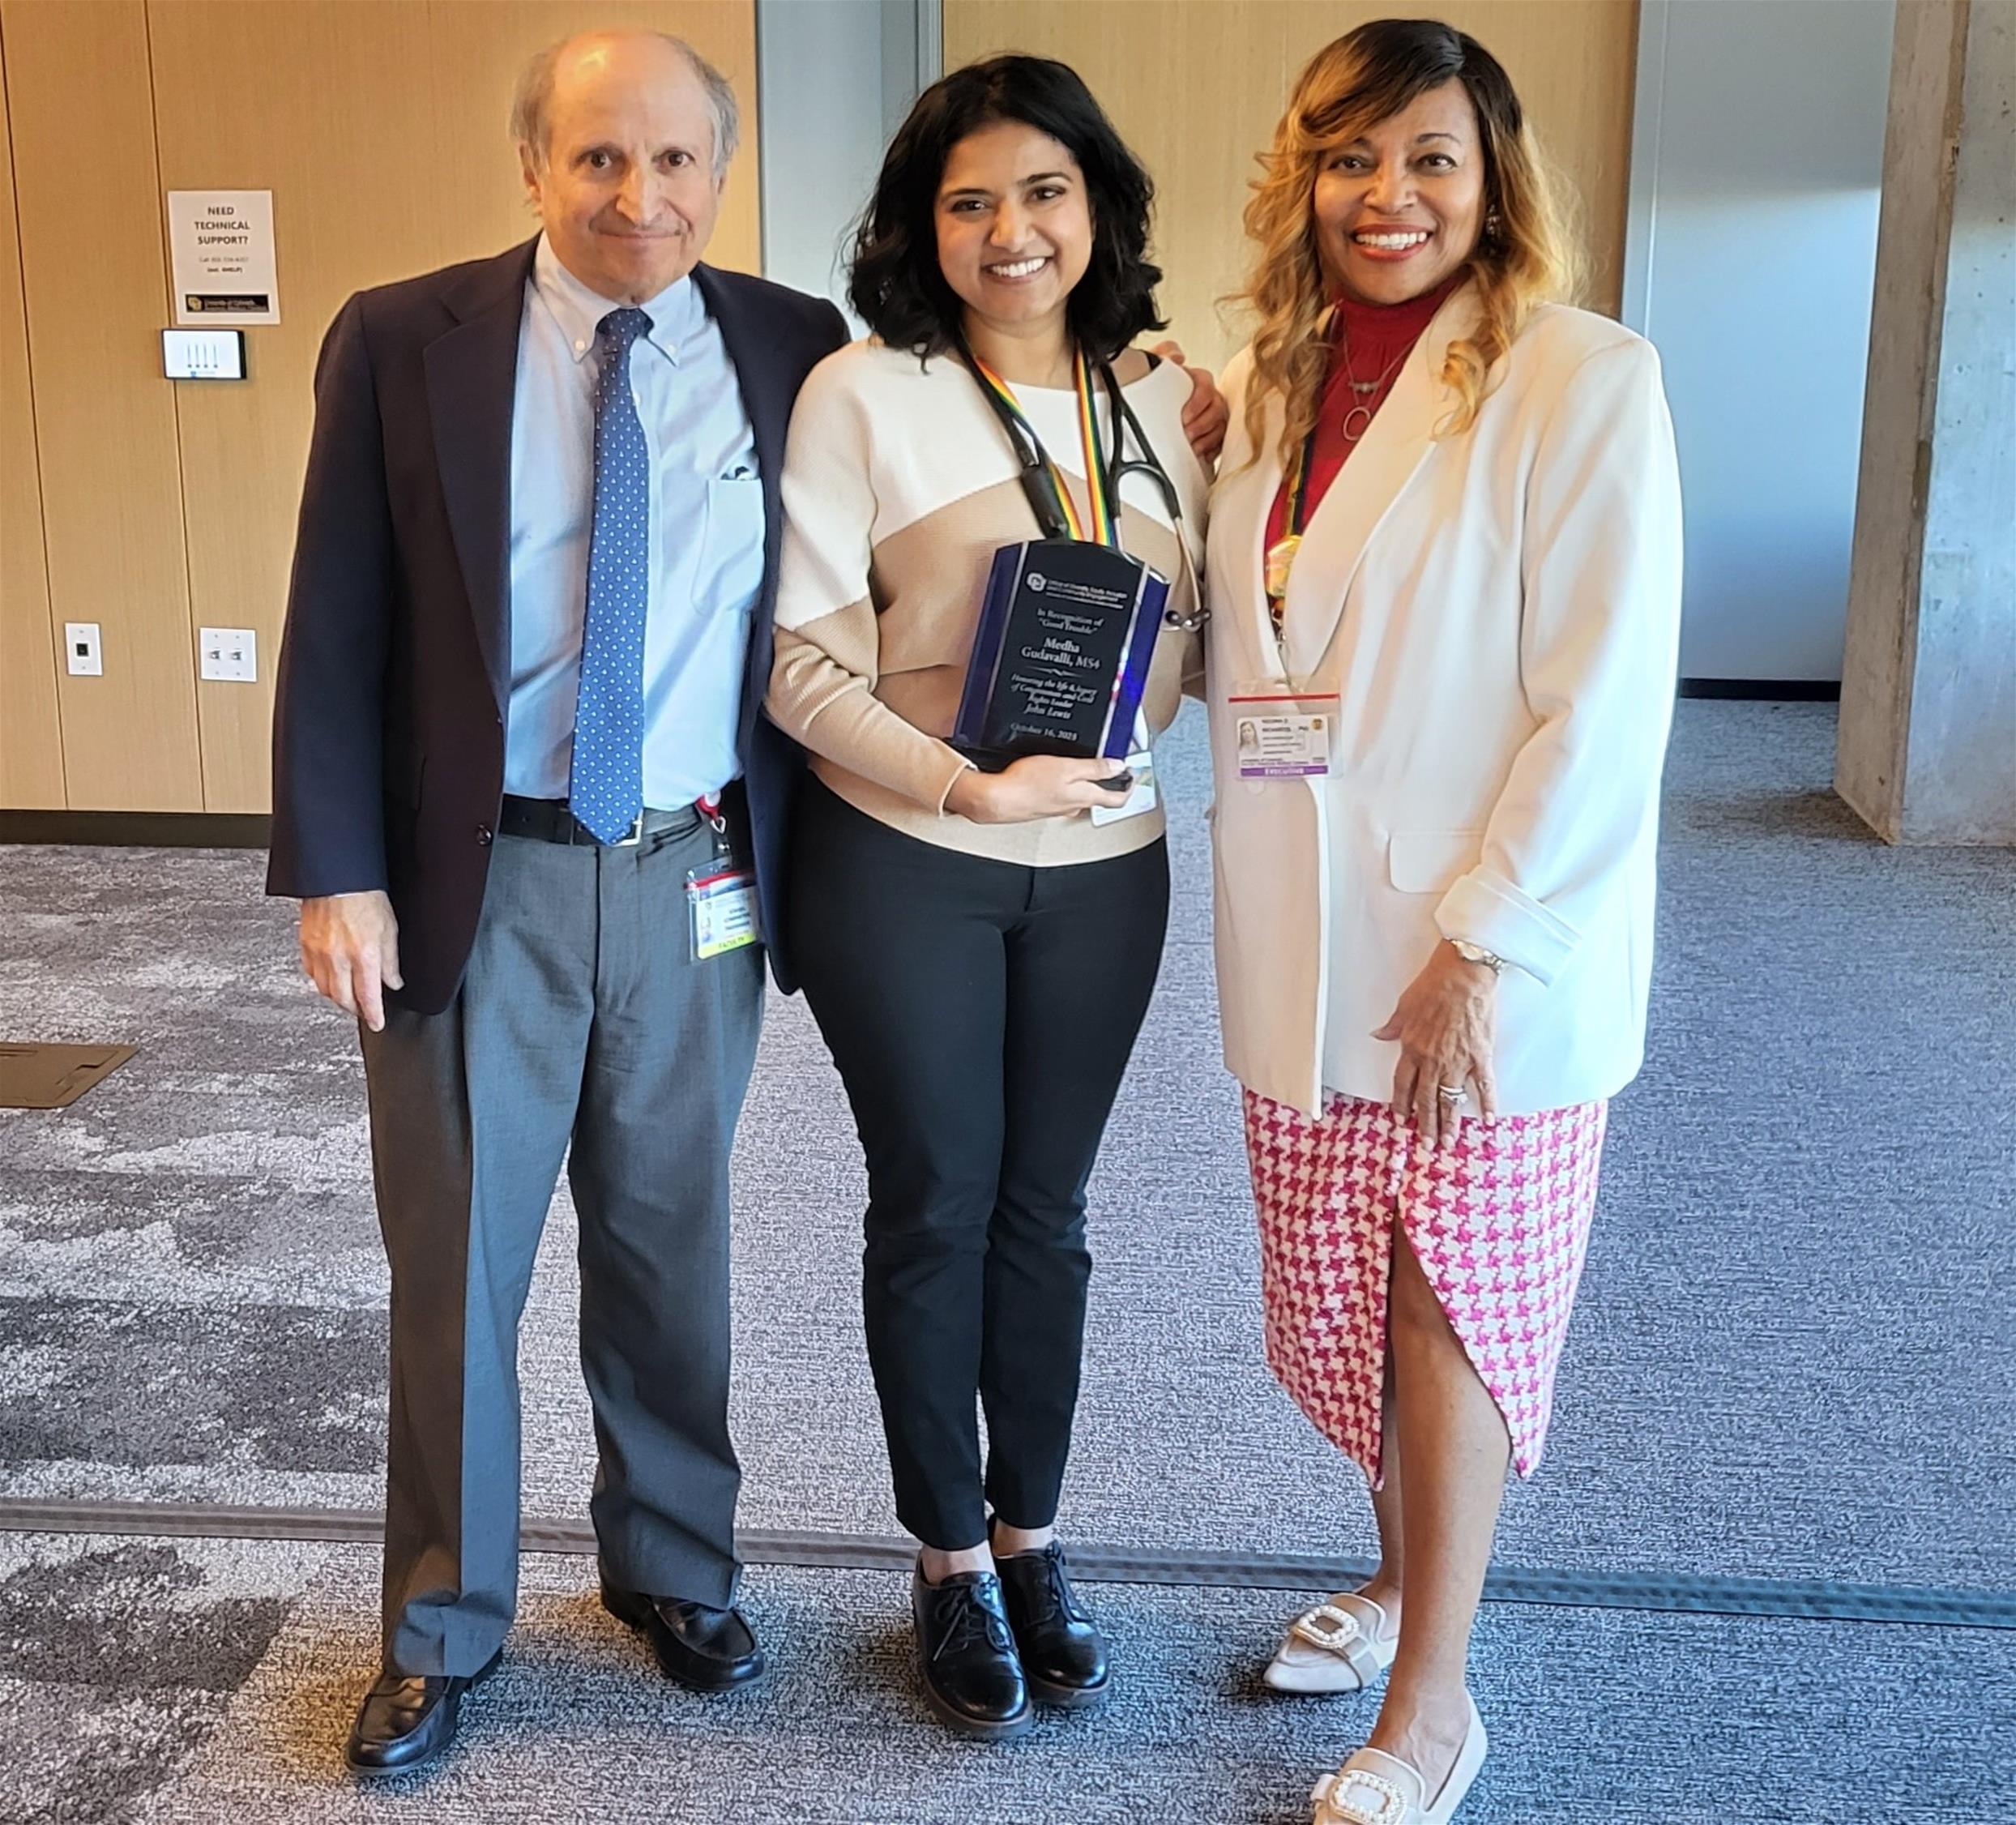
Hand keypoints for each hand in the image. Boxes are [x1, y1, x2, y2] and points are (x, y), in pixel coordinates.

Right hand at [299, 890, 401, 1031]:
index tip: (377, 1023)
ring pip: (326, 990)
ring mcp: (319, 953)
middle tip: (365, 1011)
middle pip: (344, 999)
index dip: (373, 1015)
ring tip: (350, 997)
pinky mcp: (306, 946)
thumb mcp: (390, 929)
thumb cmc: (365, 897)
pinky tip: (331, 979)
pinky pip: (312, 974)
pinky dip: (323, 982)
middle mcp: (339, 958)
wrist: (337, 878)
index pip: (368, 997)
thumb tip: (394, 982)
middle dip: (356, 1010)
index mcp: (364, 955)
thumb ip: (391, 961)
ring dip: (339, 998)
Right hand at [945, 756, 1131, 823]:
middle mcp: (1074, 805)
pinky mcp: (1043, 806)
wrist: (997, 799)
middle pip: (1100, 796)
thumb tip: (1118, 766)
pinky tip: (1055, 775)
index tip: (1133, 774)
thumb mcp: (1067, 767)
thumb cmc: (1027, 784)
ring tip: (1086, 767)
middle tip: (1114, 766)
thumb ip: (1094, 767)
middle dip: (1108, 781)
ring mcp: (1058, 807)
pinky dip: (1065, 785)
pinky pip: (1061, 795)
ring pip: (1080, 795)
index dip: (1129, 785)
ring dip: (1086, 783)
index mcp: (1085, 796)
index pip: (1117, 798)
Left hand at [1154, 340, 1226, 464]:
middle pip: (1218, 408)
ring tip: (1192, 447)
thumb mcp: (1152, 367)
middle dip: (1202, 424)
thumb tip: (1177, 357)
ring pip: (1221, 426)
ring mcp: (1211, 416)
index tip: (1184, 416)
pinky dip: (1211, 450)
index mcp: (1196, 380)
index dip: (1198, 402)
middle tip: (1187, 434)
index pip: (1206, 386)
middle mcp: (1208, 397)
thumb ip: (1163, 355)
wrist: (1147, 409)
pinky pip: (1220, 443)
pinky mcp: (1211, 435)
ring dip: (1207, 439)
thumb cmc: (1153, 389)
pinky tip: (1200, 455)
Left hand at [1372, 943, 1499, 1145]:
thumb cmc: (1434, 985)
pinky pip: (1484, 1085)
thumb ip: (1393, 1026)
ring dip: (1449, 1123)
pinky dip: (1487, 1103)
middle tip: (1427, 1145)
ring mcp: (1458, 1060)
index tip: (1402, 1120)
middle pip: (1426, 1099)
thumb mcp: (1404, 1005)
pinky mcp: (1481, 1055)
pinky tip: (1488, 1120)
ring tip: (1449, 1142)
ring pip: (1451, 1099)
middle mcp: (1433, 1060)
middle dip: (1425, 1125)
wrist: (1464, 974)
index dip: (1402, 1104)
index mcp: (1412, 1048)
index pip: (1403, 1084)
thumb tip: (1378, 1034)